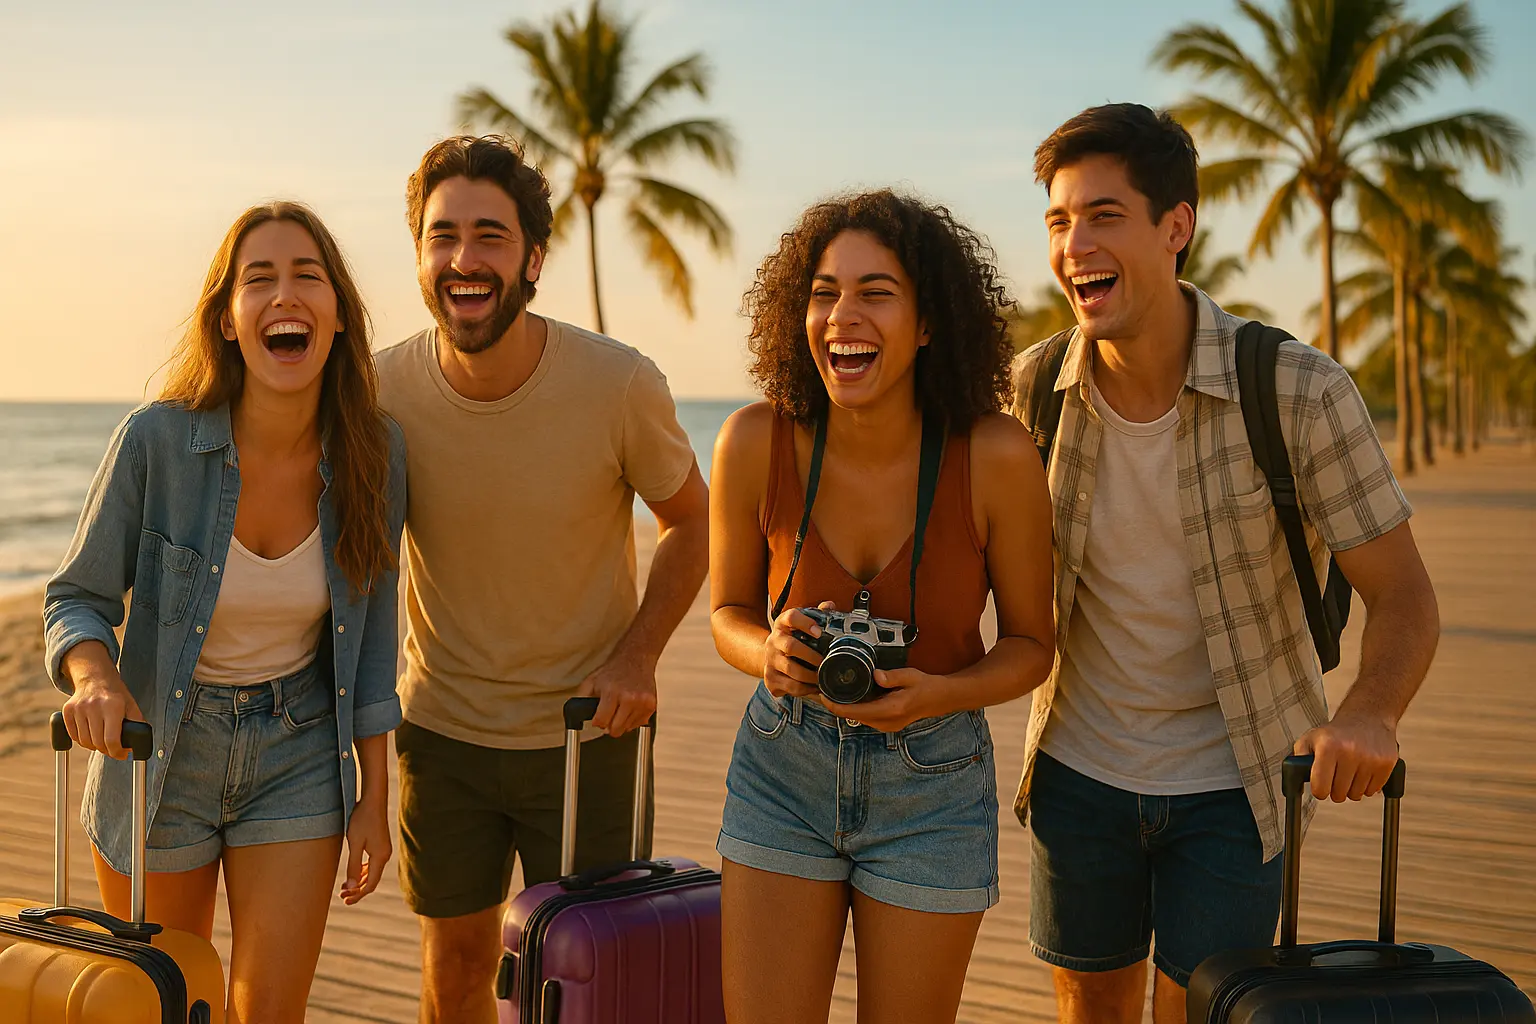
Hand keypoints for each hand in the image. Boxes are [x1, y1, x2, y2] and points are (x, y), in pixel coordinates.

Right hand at [61, 663, 144, 759]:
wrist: (95, 677)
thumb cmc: (115, 694)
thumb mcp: (131, 705)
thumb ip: (137, 724)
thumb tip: (139, 745)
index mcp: (113, 706)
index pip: (111, 739)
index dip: (117, 752)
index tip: (122, 754)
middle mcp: (94, 706)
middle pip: (97, 743)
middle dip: (107, 750)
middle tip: (113, 749)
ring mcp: (79, 708)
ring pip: (84, 741)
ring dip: (94, 746)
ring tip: (102, 741)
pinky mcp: (67, 710)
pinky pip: (73, 736)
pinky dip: (82, 740)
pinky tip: (90, 736)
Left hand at [340, 792, 390, 904]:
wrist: (373, 800)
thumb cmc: (362, 820)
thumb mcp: (355, 843)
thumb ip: (353, 866)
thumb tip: (351, 887)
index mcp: (380, 857)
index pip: (370, 884)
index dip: (358, 894)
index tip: (345, 900)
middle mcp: (385, 855)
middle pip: (372, 880)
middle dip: (357, 890)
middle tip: (342, 896)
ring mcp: (384, 850)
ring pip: (372, 872)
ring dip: (359, 881)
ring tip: (346, 887)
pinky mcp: (380, 844)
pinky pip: (373, 864)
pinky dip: (363, 871)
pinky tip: (355, 872)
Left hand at [578, 653, 658, 737]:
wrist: (636, 658)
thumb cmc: (613, 671)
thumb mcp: (591, 681)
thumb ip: (582, 699)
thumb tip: (577, 715)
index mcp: (611, 692)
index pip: (601, 722)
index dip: (597, 722)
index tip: (598, 719)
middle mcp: (628, 698)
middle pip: (615, 730)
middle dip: (609, 725)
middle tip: (609, 715)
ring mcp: (642, 702)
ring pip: (627, 729)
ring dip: (622, 722)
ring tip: (620, 708)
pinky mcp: (651, 705)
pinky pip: (639, 724)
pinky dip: (633, 720)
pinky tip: (630, 708)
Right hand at [762, 605, 829, 699]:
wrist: (769, 655)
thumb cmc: (793, 639)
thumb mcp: (801, 625)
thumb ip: (817, 614)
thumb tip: (829, 606)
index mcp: (782, 624)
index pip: (790, 617)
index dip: (805, 623)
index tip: (819, 632)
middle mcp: (773, 640)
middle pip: (791, 646)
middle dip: (812, 656)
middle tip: (825, 662)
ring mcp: (770, 660)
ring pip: (791, 670)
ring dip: (811, 676)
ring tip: (823, 677)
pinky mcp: (770, 678)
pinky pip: (790, 687)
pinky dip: (806, 690)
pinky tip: (815, 688)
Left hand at [824, 667, 944, 733]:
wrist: (939, 699)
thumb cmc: (925, 686)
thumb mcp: (910, 675)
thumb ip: (892, 676)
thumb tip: (876, 675)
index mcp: (891, 710)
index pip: (855, 712)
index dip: (835, 706)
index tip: (823, 696)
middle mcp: (887, 722)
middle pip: (853, 717)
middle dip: (838, 706)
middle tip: (825, 690)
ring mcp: (887, 726)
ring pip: (859, 719)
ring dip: (847, 708)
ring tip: (836, 693)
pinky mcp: (888, 725)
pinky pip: (866, 718)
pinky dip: (857, 709)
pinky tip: (854, 698)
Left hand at [1293, 709, 1399, 801]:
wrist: (1367, 717)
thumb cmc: (1334, 733)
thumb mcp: (1310, 739)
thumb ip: (1298, 758)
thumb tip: (1294, 779)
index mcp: (1328, 747)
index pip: (1321, 789)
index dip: (1319, 790)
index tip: (1321, 785)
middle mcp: (1350, 752)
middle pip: (1339, 795)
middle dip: (1335, 789)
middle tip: (1335, 776)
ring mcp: (1370, 759)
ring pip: (1357, 795)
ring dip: (1352, 788)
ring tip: (1349, 771)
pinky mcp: (1386, 764)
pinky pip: (1373, 791)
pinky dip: (1367, 786)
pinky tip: (1363, 771)